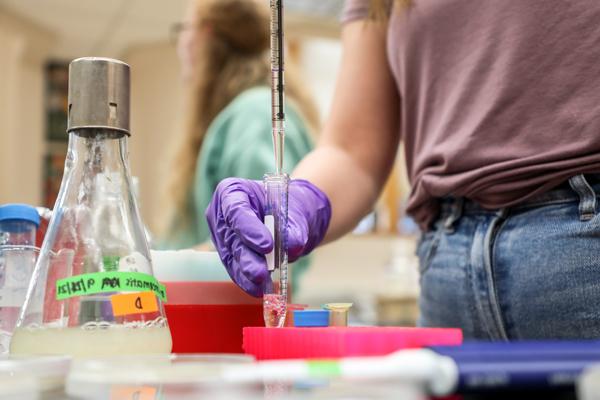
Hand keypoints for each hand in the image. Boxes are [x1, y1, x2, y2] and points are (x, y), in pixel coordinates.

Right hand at [206, 178, 330, 296]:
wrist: (288, 220)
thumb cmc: (288, 208)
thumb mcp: (295, 213)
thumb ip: (294, 228)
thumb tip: (293, 245)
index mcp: (233, 191)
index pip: (235, 209)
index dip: (249, 229)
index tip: (267, 245)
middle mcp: (221, 213)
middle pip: (232, 237)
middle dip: (247, 257)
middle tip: (262, 272)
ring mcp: (222, 235)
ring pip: (233, 256)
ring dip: (247, 272)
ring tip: (262, 284)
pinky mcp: (228, 254)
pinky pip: (235, 269)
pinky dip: (247, 281)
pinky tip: (258, 289)